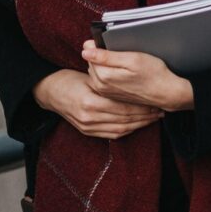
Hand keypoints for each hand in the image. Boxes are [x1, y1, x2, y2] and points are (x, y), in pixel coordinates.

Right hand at [34, 69, 163, 139]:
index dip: (142, 106)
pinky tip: (138, 125)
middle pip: (125, 120)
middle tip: (160, 111)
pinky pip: (112, 134)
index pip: (123, 107)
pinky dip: (127, 130)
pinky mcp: (87, 132)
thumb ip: (109, 83)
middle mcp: (89, 117)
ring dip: (139, 125)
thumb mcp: (89, 77)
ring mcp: (88, 127)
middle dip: (145, 116)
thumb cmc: (71, 80)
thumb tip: (133, 84)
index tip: (155, 103)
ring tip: (153, 118)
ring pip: (121, 129)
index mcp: (90, 102)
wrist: (50, 92)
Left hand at [79, 42, 193, 111]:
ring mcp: (105, 92)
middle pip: (92, 63)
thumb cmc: (154, 75)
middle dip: (102, 55)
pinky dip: (110, 73)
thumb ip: (107, 55)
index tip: (113, 43)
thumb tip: (85, 50)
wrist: (166, 93)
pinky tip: (124, 73)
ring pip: (97, 71)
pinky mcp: (111, 95)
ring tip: (124, 64)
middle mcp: (101, 87)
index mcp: (103, 77)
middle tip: (123, 54)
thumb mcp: (132, 59)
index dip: (100, 45)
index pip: (90, 54)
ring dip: (106, 64)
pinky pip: (103, 79)